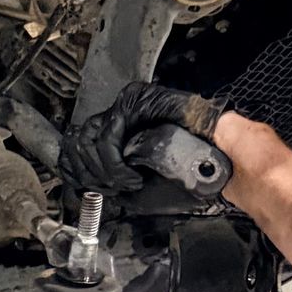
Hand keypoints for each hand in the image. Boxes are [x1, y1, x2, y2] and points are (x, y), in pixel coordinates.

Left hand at [62, 79, 222, 194]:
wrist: (216, 159)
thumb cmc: (186, 173)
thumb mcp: (139, 187)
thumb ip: (111, 184)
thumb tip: (85, 187)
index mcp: (118, 131)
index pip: (77, 145)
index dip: (75, 171)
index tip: (86, 190)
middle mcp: (119, 115)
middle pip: (77, 141)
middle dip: (89, 175)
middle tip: (111, 190)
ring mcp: (126, 105)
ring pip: (88, 138)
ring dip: (102, 172)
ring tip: (124, 184)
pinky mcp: (135, 100)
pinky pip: (108, 137)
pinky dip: (114, 166)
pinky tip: (132, 178)